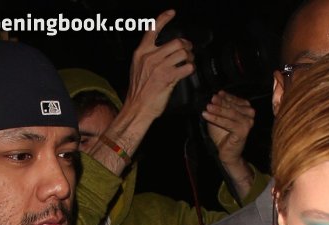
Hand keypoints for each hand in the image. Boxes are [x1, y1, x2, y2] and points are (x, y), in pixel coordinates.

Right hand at [116, 9, 194, 135]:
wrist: (137, 107)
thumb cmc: (139, 92)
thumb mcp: (138, 68)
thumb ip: (148, 57)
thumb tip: (161, 53)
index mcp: (141, 52)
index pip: (152, 29)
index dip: (164, 18)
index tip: (171, 13)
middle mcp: (150, 56)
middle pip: (175, 42)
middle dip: (186, 45)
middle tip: (189, 50)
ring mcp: (160, 66)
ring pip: (182, 53)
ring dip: (190, 57)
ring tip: (190, 62)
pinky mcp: (168, 77)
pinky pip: (186, 67)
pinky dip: (191, 68)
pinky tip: (189, 70)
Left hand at [203, 90, 254, 170]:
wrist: (228, 153)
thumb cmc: (224, 135)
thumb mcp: (220, 116)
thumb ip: (221, 105)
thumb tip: (219, 94)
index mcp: (246, 109)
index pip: (234, 99)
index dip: (223, 97)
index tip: (215, 95)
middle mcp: (249, 114)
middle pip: (232, 106)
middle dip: (220, 103)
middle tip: (210, 102)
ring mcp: (248, 123)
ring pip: (230, 113)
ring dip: (217, 110)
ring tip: (207, 108)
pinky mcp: (244, 131)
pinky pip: (228, 123)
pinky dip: (216, 119)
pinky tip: (207, 116)